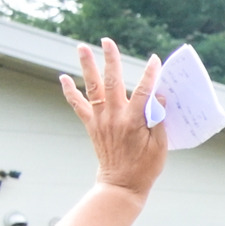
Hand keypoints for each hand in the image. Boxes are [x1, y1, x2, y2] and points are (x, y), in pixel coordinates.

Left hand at [58, 40, 168, 200]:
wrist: (121, 185)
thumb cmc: (146, 167)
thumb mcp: (161, 146)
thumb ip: (159, 119)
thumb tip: (159, 96)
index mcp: (134, 122)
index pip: (144, 92)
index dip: (150, 75)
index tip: (154, 60)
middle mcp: (114, 117)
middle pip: (111, 82)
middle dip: (110, 59)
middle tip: (107, 40)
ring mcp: (100, 120)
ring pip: (92, 87)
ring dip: (86, 66)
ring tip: (82, 47)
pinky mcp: (92, 125)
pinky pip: (78, 105)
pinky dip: (70, 91)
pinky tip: (63, 77)